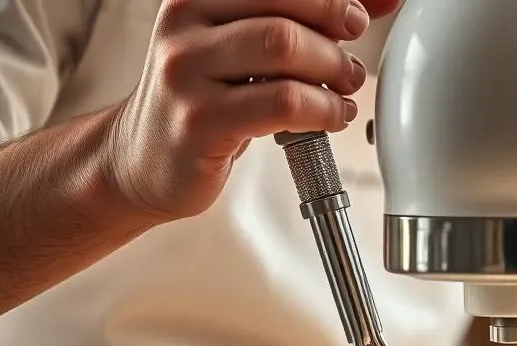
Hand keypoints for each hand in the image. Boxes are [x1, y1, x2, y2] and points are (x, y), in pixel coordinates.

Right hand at [109, 0, 400, 221]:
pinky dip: (322, 109)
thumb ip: (296, 17)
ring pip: (284, 48)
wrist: (145, 160)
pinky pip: (282, 104)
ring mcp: (188, 71)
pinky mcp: (201, 121)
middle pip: (285, 6)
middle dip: (335, 28)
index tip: (360, 13)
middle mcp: (185, 21)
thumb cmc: (203, 101)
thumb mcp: (242, 46)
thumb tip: (371, 2)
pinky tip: (332, 116)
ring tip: (345, 89)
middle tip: (351, 58)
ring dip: (332, 70)